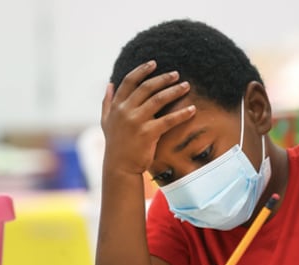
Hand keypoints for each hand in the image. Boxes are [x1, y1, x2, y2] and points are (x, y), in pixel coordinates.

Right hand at [101, 60, 195, 175]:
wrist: (119, 166)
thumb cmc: (116, 144)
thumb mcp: (106, 121)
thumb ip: (107, 102)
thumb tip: (109, 84)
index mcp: (117, 106)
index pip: (129, 81)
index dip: (142, 70)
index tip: (154, 63)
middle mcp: (125, 111)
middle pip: (146, 87)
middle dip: (163, 78)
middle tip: (176, 74)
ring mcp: (136, 121)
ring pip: (158, 99)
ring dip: (174, 91)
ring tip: (186, 86)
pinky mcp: (148, 133)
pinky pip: (168, 120)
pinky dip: (182, 113)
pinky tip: (192, 109)